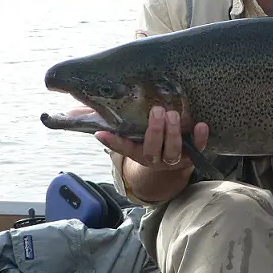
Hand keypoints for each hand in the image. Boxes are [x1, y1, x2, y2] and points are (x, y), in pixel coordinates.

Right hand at [92, 105, 208, 172]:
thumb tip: (70, 111)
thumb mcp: (130, 134)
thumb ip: (109, 124)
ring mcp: (174, 159)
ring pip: (173, 151)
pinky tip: (201, 124)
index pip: (123, 148)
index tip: (102, 133)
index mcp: (139, 154)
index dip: (113, 143)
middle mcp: (155, 158)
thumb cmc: (149, 141)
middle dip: (155, 131)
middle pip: (153, 149)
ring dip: (173, 133)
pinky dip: (200, 138)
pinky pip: (198, 149)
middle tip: (157, 110)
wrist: (175, 162)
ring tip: (172, 114)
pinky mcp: (193, 155)